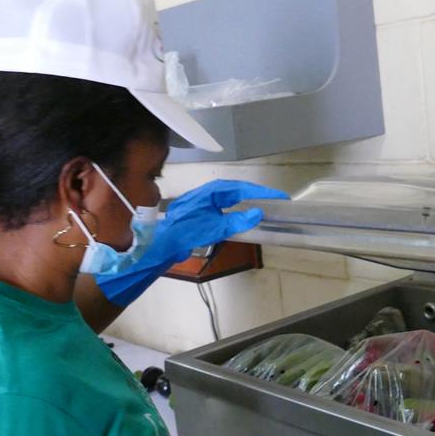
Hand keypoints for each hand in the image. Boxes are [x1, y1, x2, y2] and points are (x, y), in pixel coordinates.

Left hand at [94, 180, 289, 306]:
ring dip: (247, 203)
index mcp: (209, 194)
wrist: (156, 246)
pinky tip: (242, 219)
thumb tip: (256, 214)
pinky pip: (223, 210)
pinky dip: (237, 212)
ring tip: (264, 208)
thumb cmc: (180, 234)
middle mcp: (205, 196)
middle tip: (276, 202)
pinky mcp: (200, 216)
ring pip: (230, 200)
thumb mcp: (210, 228)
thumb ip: (234, 221)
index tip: (278, 197)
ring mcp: (202, 205)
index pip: (240, 189)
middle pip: (236, 192)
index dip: (260, 193)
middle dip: (255, 195)